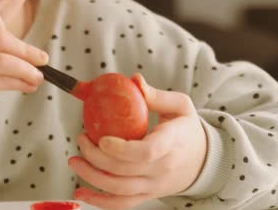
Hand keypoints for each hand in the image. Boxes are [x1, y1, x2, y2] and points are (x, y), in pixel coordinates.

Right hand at [0, 5, 47, 151]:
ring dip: (26, 70)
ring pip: (3, 61)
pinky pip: (0, 81)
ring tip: (38, 78)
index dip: (7, 29)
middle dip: (26, 50)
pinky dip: (18, 83)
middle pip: (0, 39)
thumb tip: (22, 49)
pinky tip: (26, 87)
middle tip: (43, 60)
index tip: (16, 47)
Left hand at [69, 73, 207, 209]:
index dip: (121, 149)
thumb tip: (134, 80)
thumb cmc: (186, 129)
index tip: (101, 139)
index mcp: (171, 144)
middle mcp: (162, 170)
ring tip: (74, 161)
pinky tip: (81, 192)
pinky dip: (100, 202)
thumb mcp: (180, 106)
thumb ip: (156, 95)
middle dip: (96, 157)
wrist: (203, 161)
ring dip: (92, 177)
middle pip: (125, 171)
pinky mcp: (147, 195)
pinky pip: (121, 204)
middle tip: (81, 139)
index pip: (146, 153)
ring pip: (119, 190)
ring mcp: (154, 186)